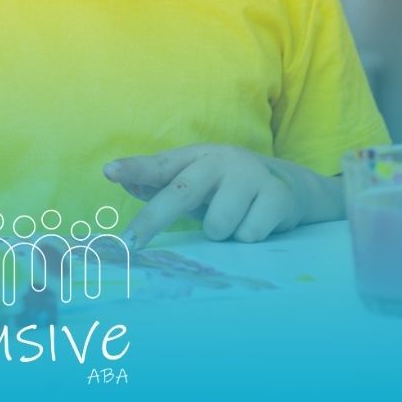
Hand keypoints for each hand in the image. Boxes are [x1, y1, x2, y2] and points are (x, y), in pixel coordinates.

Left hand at [103, 144, 303, 248]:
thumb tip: (125, 182)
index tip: (109, 172)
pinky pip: (247, 235)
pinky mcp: (277, 194)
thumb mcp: (196, 182)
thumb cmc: (229, 188)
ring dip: (222, 233)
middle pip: (180, 194)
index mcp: (197, 156)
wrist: (291, 186)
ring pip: (217, 225)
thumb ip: (162, 184)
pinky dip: (248, 238)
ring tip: (235, 221)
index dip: (134, 168)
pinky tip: (258, 222)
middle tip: (130, 245)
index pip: (160, 164)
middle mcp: (221, 160)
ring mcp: (250, 175)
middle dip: (152, 221)